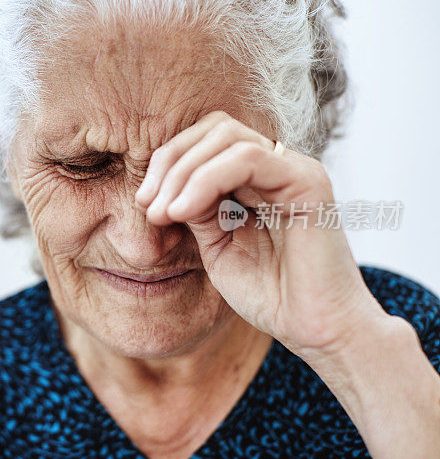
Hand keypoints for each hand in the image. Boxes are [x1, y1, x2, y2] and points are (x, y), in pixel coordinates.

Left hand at [134, 110, 386, 358]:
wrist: (314, 329)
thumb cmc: (270, 294)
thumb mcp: (216, 245)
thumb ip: (196, 209)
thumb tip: (162, 188)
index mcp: (256, 177)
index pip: (206, 140)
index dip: (168, 162)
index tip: (143, 203)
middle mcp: (277, 165)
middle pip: (214, 128)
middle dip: (170, 162)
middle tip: (147, 205)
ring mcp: (294, 169)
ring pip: (227, 136)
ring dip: (183, 172)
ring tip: (163, 213)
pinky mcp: (307, 181)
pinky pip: (249, 159)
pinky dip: (207, 179)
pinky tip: (183, 210)